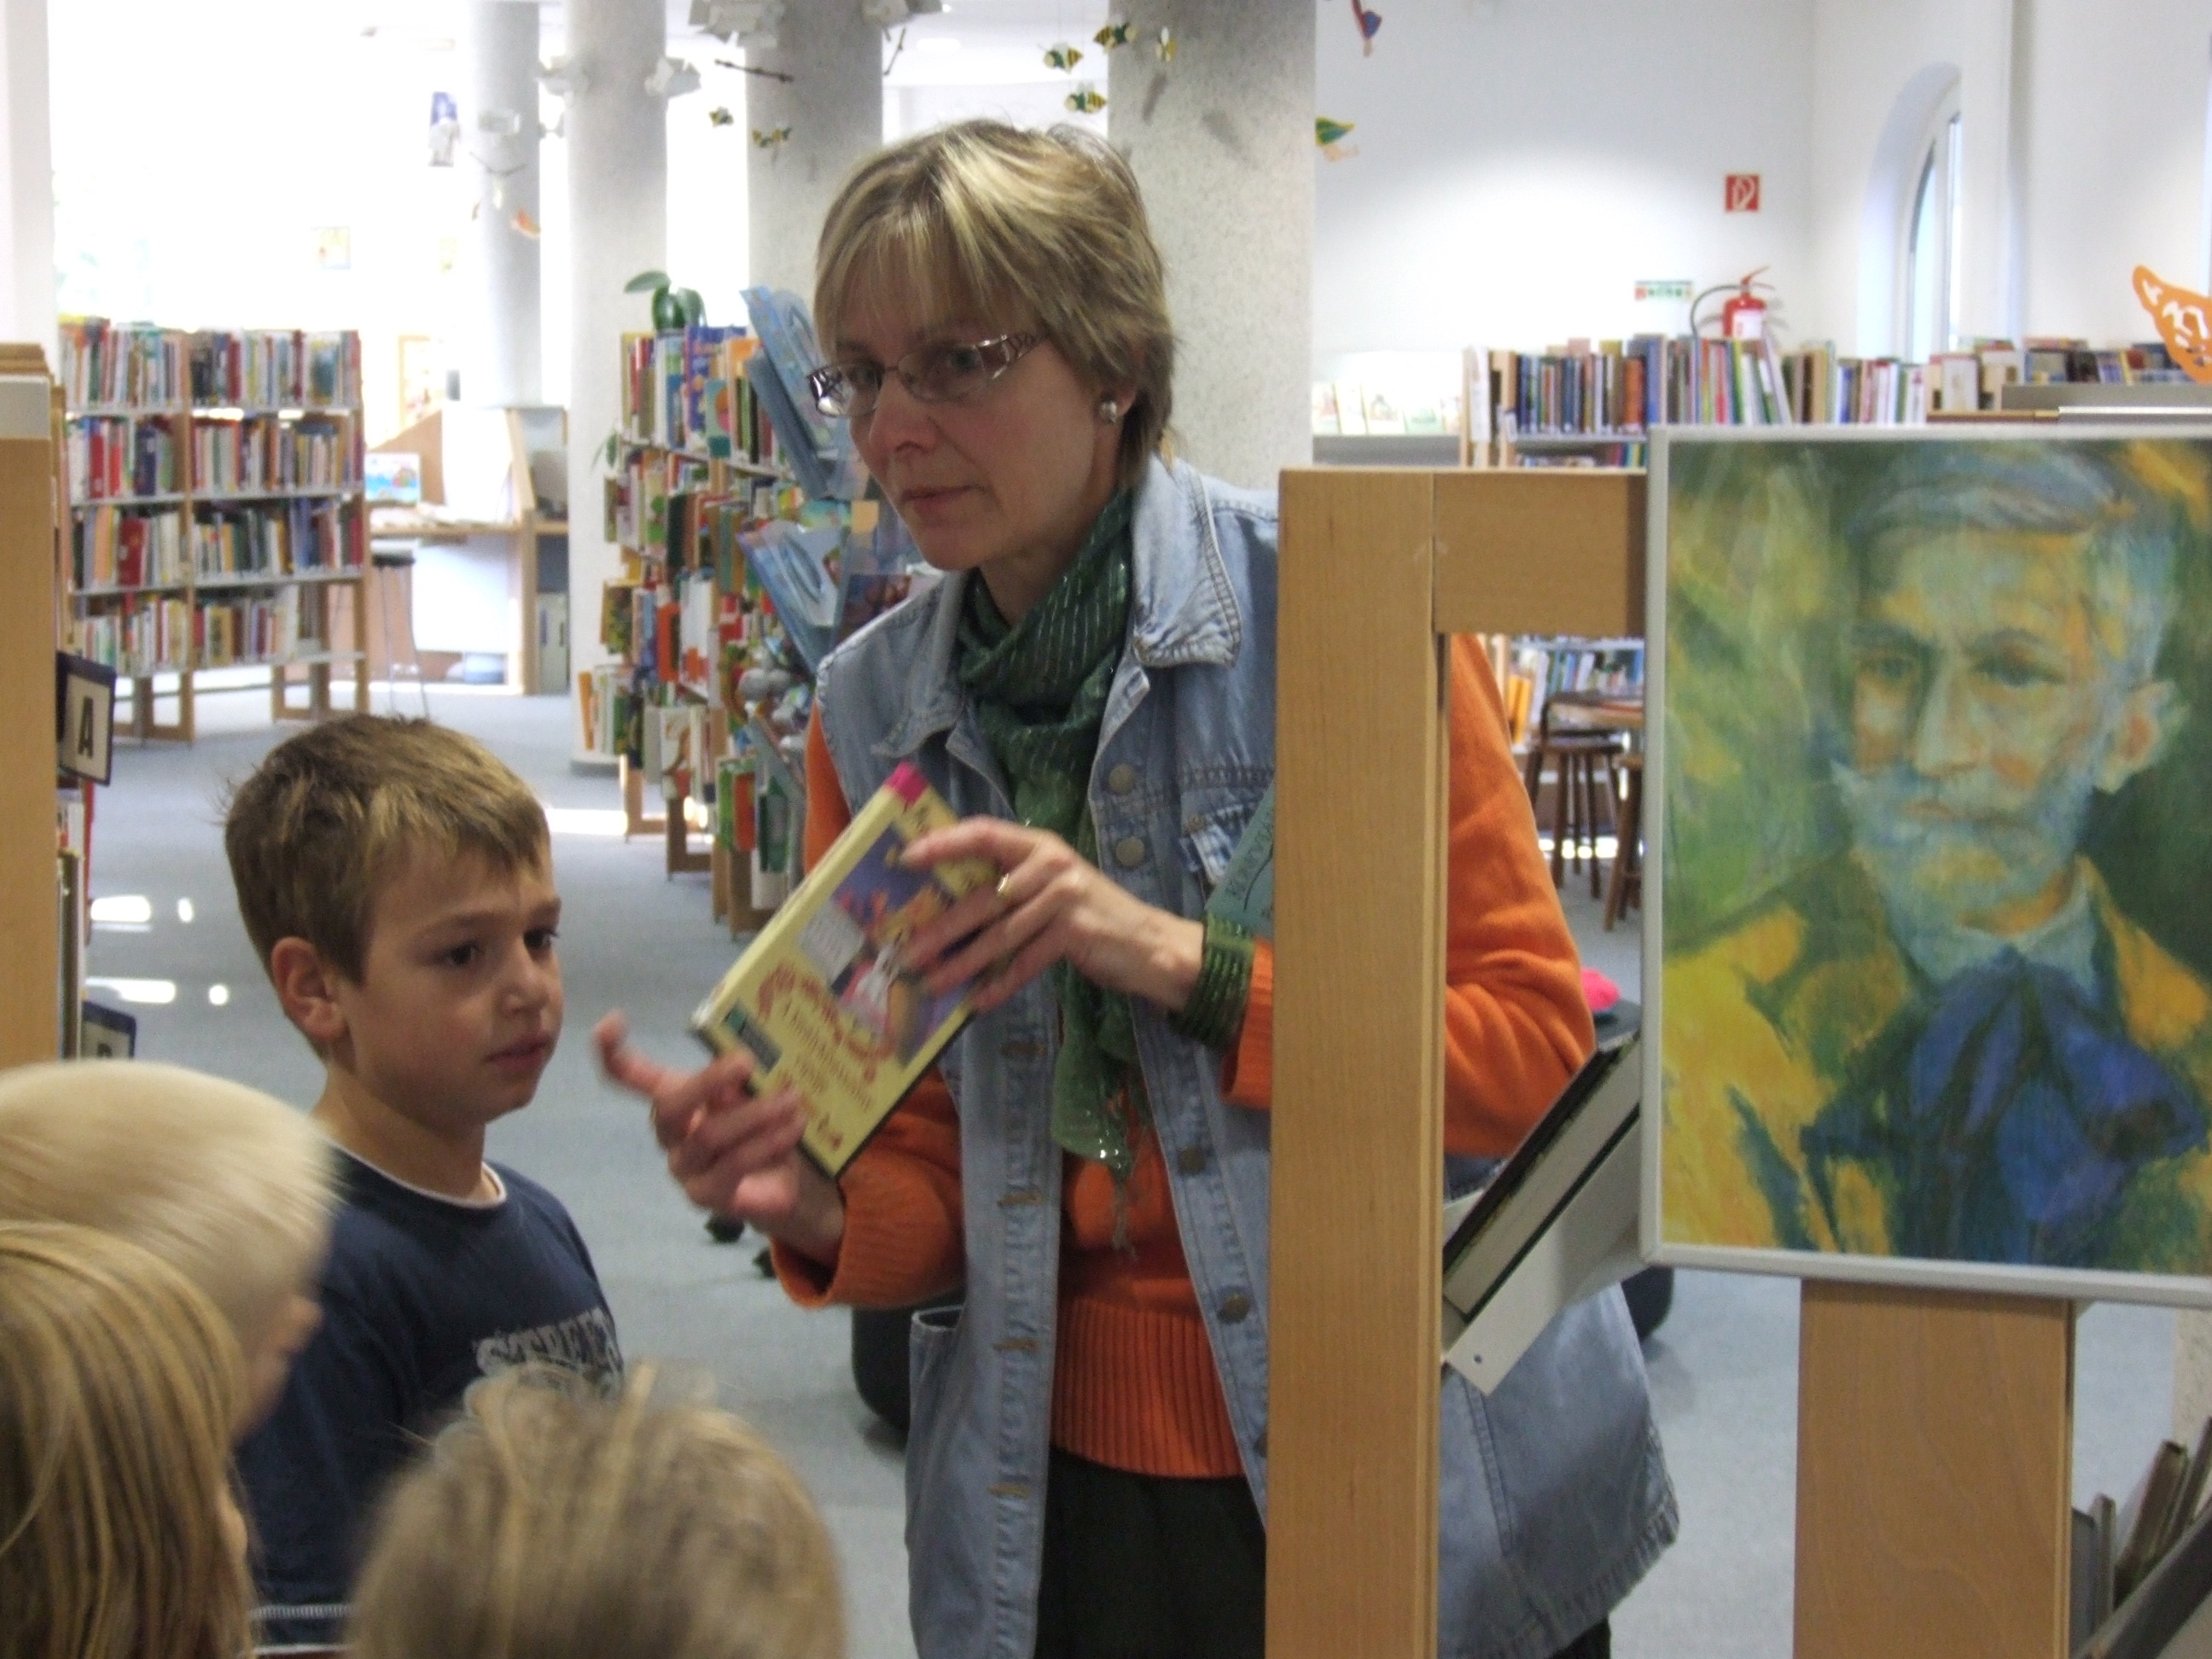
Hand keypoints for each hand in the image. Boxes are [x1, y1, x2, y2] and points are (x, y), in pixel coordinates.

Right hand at [594, 1012, 845, 1262]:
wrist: (788, 1182)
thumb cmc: (763, 1124)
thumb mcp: (755, 1091)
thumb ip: (744, 1076)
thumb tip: (746, 1057)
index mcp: (674, 1098)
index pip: (629, 1077)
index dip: (613, 1053)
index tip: (610, 1023)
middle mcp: (671, 1134)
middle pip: (668, 1107)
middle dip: (707, 1081)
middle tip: (746, 1060)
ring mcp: (685, 1169)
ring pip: (710, 1136)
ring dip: (757, 1113)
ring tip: (792, 1098)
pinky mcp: (708, 1197)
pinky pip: (735, 1166)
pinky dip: (769, 1142)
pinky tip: (794, 1127)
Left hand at [900, 818, 1203, 1015]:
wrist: (1150, 945)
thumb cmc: (1091, 916)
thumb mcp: (1051, 888)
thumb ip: (1010, 888)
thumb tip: (946, 909)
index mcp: (1038, 846)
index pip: (984, 834)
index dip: (943, 843)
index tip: (905, 858)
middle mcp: (1050, 865)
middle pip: (983, 897)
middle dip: (940, 928)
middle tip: (906, 952)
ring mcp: (1065, 897)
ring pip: (999, 935)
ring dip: (961, 964)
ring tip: (931, 984)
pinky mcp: (1075, 932)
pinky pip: (1025, 962)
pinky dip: (999, 984)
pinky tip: (976, 1001)